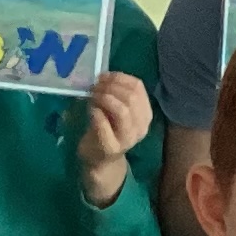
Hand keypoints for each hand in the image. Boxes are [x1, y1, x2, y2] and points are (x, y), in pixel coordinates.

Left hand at [75, 69, 151, 209]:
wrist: (101, 160)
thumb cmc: (108, 129)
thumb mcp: (116, 109)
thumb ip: (116, 93)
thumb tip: (104, 75)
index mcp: (145, 113)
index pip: (138, 87)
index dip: (119, 77)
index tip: (103, 76)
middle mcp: (141, 127)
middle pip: (131, 98)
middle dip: (110, 87)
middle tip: (95, 87)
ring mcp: (128, 139)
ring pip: (122, 110)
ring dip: (104, 98)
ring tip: (92, 97)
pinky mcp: (111, 148)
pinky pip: (104, 125)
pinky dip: (96, 113)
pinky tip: (91, 111)